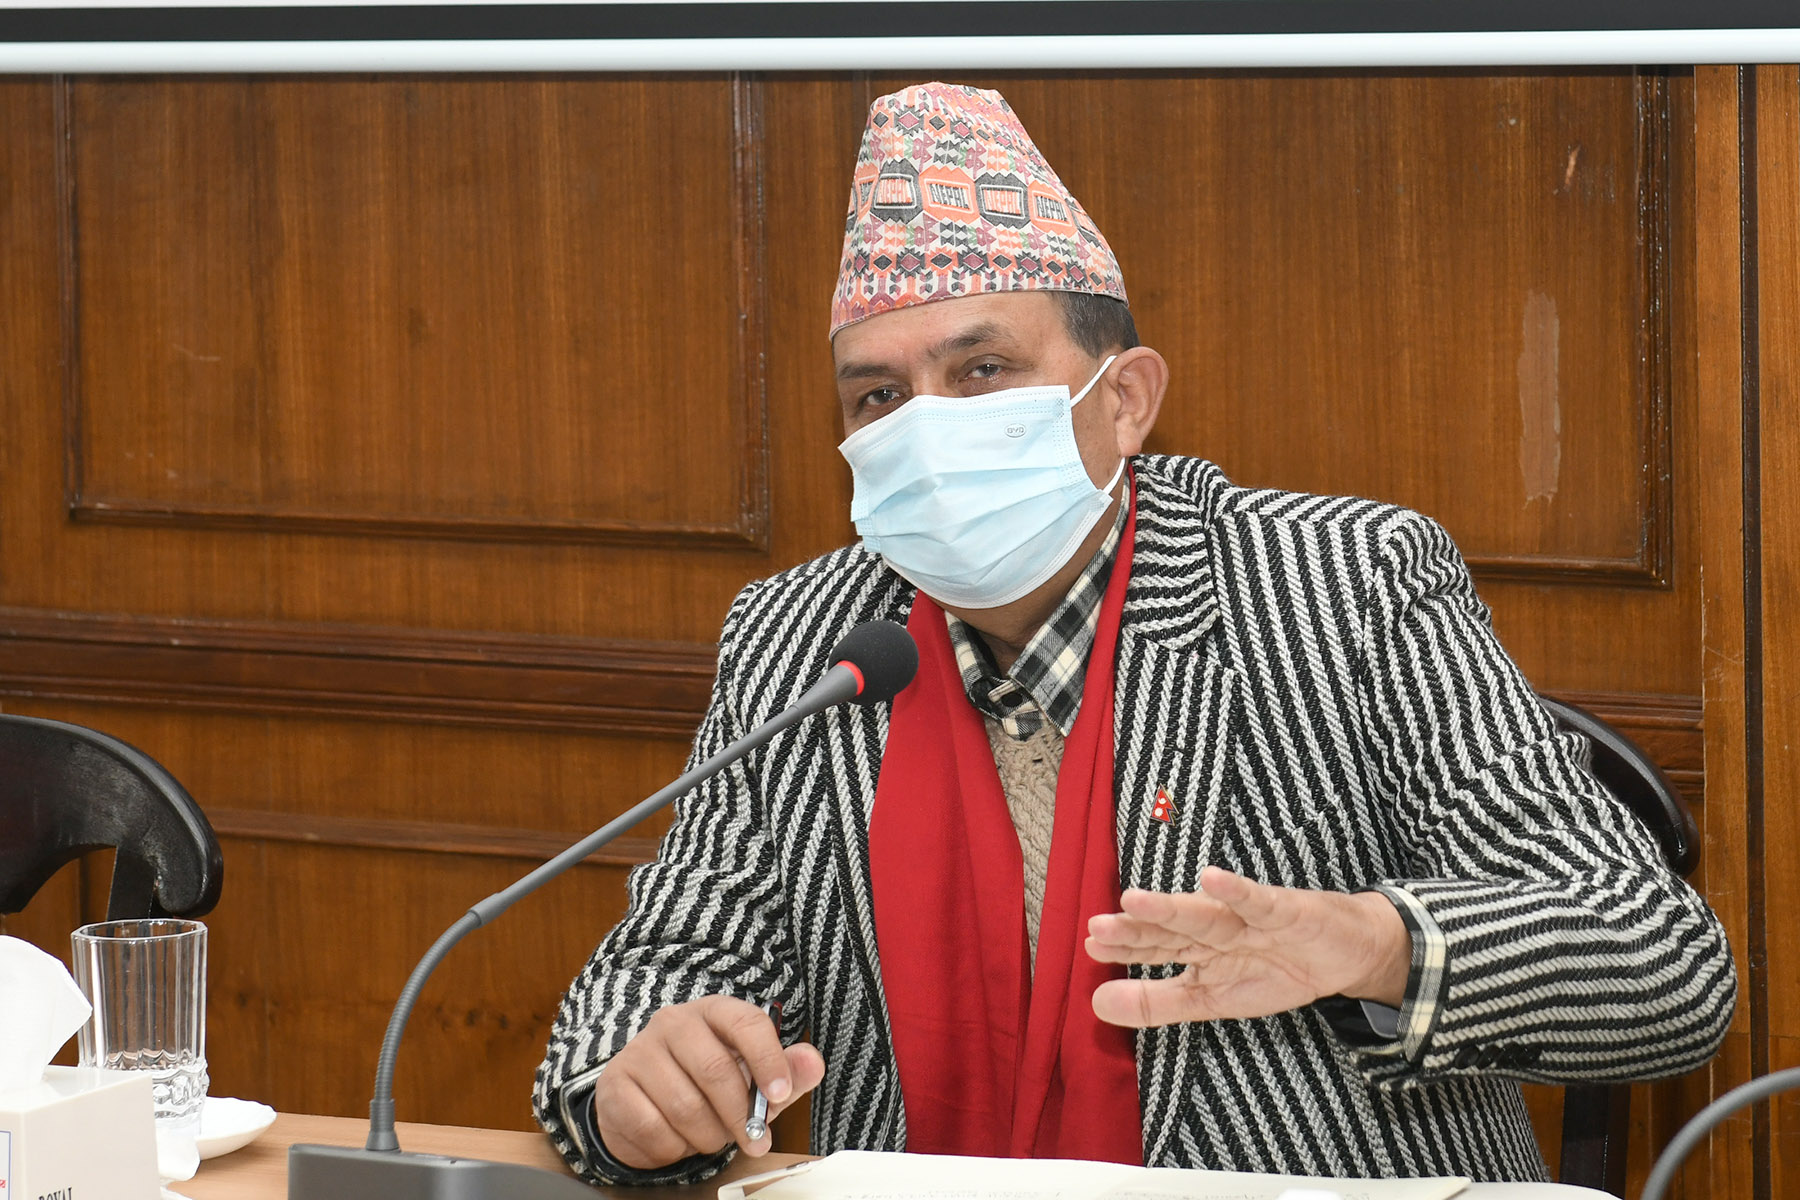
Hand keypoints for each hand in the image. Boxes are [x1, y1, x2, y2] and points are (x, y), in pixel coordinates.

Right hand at [590, 995, 825, 1169]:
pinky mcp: (616, 1085)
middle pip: (716, 1070)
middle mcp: (673, 1023)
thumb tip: (813, 1063)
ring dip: (707, 1136)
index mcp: (713, 1012)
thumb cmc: (706, 1084)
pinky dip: (674, 1147)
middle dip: (740, 1116)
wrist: (643, 1101)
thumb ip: (787, 1072)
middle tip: (754, 1140)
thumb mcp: (753, 1077)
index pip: (746, 1023)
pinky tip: (678, 1140)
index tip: (780, 1096)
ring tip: (712, 1138)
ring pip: (685, 1106)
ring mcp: (640, 1052)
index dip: (768, 1060)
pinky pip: (654, 1127)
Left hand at [1085, 866, 1409, 1027]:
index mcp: (1198, 947)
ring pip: (1206, 915)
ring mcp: (1249, 918)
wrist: (1347, 954)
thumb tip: (1095, 1004)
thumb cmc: (1276, 970)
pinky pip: (1259, 902)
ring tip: (1134, 901)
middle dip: (1137, 929)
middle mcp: (1217, 927)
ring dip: (1172, 908)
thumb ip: (1157, 1003)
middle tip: (1098, 926)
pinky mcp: (1286, 910)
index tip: (1091, 943)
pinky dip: (1238, 893)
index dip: (1125, 947)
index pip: (1155, 947)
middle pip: (1173, 929)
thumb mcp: (1211, 1000)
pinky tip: (1212, 880)